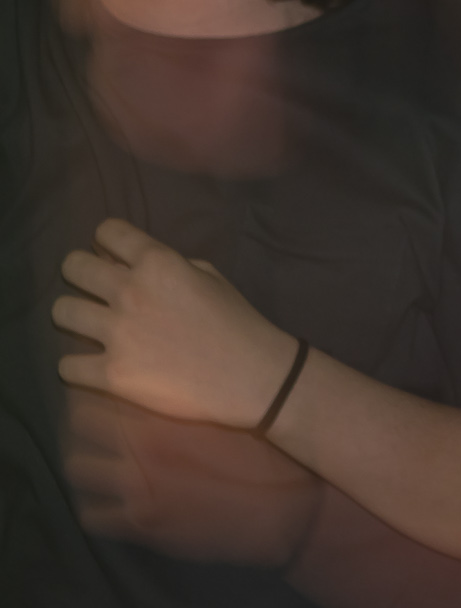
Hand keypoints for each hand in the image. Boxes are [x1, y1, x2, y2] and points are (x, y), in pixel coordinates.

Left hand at [53, 219, 301, 430]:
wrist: (251, 376)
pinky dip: (77, 366)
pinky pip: (67, 366)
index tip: (111, 254)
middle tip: (94, 290)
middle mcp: (131, 292)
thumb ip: (168, 264)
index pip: (108, 231)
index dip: (106, 240)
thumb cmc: (237, 322)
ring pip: (61, 312)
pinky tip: (94, 365)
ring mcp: (118, 334)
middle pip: (74, 266)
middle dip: (80, 273)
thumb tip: (125, 263)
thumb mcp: (210, 276)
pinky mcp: (112, 374)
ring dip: (74, 316)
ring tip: (91, 327)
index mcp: (159, 263)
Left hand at [63, 389, 317, 565]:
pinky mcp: (138, 527)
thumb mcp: (234, 415)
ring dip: (88, 459)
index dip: (102, 384)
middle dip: (88, 418)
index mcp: (165, 417)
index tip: (109, 383)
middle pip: (79, 423)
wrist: (288, 513)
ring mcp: (135, 492)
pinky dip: (97, 506)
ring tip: (104, 458)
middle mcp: (139, 450)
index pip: (102, 388)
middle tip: (105, 417)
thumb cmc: (271, 455)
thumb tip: (162, 383)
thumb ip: (189, 401)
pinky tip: (115, 501)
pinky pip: (90, 515)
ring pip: (77, 468)